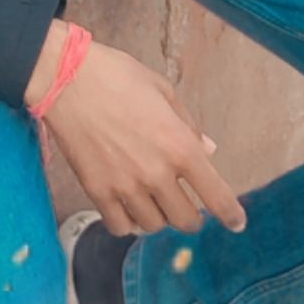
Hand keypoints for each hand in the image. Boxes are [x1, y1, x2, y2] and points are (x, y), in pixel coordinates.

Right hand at [31, 33, 247, 240]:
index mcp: (179, 145)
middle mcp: (156, 172)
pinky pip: (120, 227)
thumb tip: (208, 150)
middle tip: (185, 203)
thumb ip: (188, 124)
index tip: (236, 223)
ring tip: (152, 199)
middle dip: (191, 215)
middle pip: (185, 219)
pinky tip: (128, 207)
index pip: (215, 195)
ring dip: (159, 216)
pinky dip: (128, 223)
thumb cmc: (118, 76)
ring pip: (154, 225)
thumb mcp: (162, 90)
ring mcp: (126, 186)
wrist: (67, 77)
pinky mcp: (98, 191)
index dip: (230, 214)